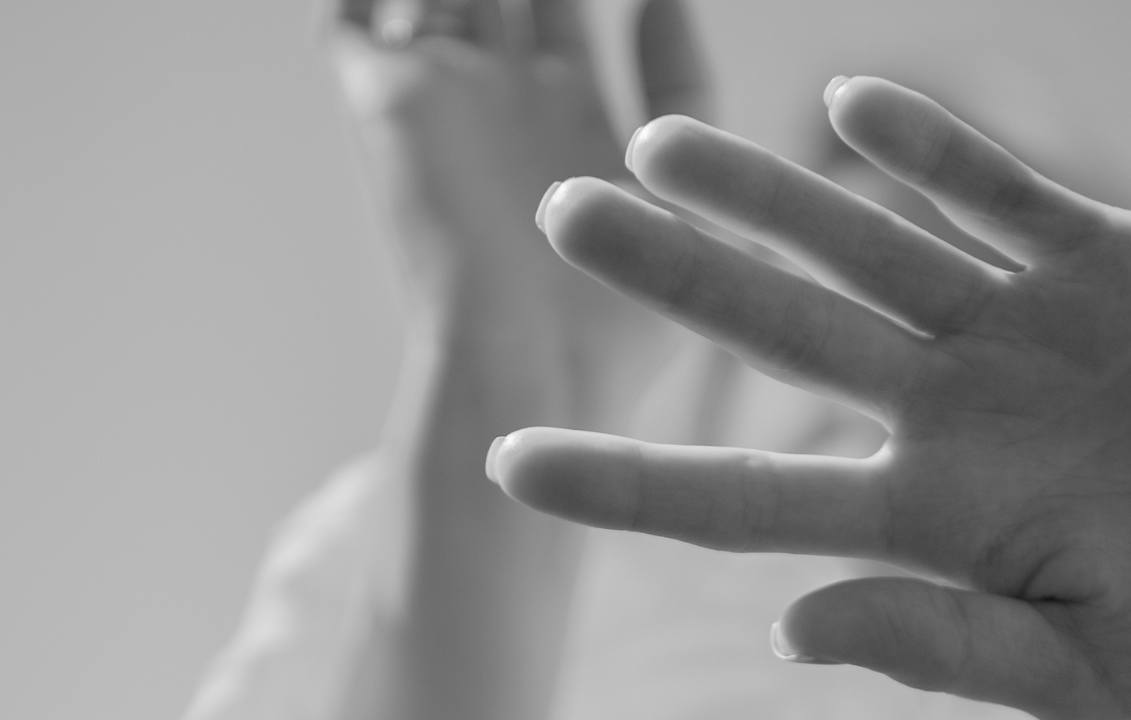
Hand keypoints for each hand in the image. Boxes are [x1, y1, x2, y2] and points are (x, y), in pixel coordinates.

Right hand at [328, 0, 710, 428]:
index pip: (563, 16)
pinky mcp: (387, 102)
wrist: (532, 373)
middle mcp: (503, 99)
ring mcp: (445, 97)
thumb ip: (681, 94)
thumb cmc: (624, 322)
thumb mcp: (690, 198)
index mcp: (571, 118)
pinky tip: (410, 6)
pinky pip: (349, 20)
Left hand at [490, 77, 1130, 718]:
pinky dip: (932, 150)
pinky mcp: (1098, 259)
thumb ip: (940, 651)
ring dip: (764, 190)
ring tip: (656, 143)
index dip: (624, 483)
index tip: (507, 463)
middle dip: (671, 273)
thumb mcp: (1088, 674)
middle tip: (558, 214)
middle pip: (776, 327)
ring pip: (863, 242)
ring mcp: (1011, 324)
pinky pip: (997, 190)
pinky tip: (849, 109)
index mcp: (927, 515)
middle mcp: (942, 407)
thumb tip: (787, 627)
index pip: (739, 498)